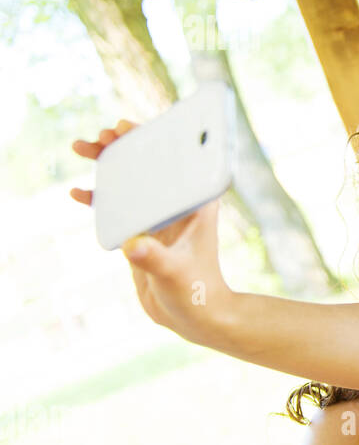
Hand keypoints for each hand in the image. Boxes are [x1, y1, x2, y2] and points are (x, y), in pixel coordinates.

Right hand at [70, 120, 232, 345]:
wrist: (194, 317)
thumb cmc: (196, 292)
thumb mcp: (174, 273)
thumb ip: (154, 258)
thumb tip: (132, 246)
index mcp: (195, 201)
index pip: (175, 158)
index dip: (149, 137)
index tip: (124, 128)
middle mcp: (178, 202)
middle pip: (149, 163)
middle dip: (122, 145)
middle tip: (97, 137)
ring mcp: (159, 215)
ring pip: (131, 179)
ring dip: (107, 163)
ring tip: (80, 147)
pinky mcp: (144, 231)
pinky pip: (119, 204)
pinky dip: (99, 196)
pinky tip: (77, 192)